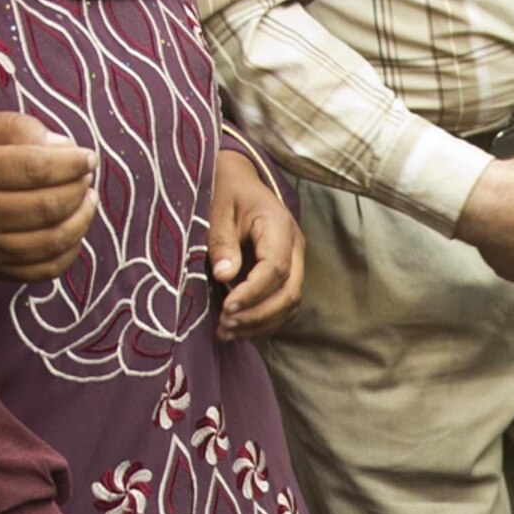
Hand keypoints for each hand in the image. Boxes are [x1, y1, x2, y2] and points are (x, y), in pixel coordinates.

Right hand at [0, 111, 98, 282]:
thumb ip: (17, 127)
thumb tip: (64, 146)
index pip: (33, 168)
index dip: (70, 163)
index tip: (87, 156)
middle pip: (47, 206)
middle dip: (78, 189)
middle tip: (86, 176)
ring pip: (53, 240)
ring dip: (82, 219)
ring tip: (87, 199)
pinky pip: (47, 269)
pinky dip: (71, 249)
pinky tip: (74, 227)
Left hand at [208, 149, 304, 338]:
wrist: (240, 181)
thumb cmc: (227, 193)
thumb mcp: (218, 210)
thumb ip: (222, 242)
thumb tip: (226, 277)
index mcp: (279, 226)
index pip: (275, 269)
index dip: (253, 293)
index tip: (226, 307)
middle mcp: (294, 247)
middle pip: (289, 293)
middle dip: (258, 315)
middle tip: (226, 325)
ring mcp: (295, 263)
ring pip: (290, 305)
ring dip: (260, 324)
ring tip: (227, 332)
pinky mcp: (287, 275)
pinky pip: (283, 306)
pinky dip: (263, 322)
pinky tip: (239, 329)